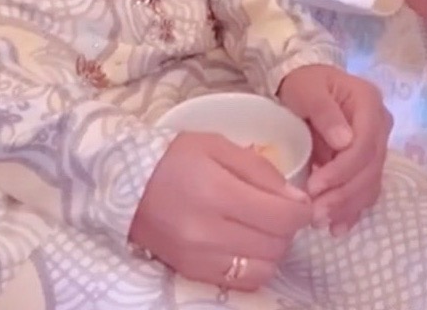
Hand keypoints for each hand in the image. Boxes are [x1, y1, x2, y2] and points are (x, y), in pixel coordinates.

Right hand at [129, 131, 310, 289]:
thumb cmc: (173, 156)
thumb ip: (260, 170)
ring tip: (262, 227)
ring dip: (273, 248)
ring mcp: (200, 258)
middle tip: (279, 209)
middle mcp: (209, 232)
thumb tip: (296, 199)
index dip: (301, 211)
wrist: (124, 183)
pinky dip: (254, 265)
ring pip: (264, 267)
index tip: (301, 202)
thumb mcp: (218, 145)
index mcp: (216, 191)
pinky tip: (246, 245)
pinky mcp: (193, 273)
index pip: (280, 216)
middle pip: (276, 244)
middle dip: (288, 227)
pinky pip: (242, 281)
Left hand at [278, 64, 391, 233]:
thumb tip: (344, 142)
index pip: (364, 145)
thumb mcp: (307, 89)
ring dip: (347, 206)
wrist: (304, 86)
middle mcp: (380, 126)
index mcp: (370, 104)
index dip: (343, 170)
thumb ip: (325, 112)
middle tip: (316, 213)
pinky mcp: (367, 163)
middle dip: (343, 195)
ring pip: (370, 184)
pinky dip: (353, 210)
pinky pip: (366, 190)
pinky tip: (338, 228)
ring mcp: (376, 146)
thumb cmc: (304, 83)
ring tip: (321, 222)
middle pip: (370, 169)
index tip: (316, 186)